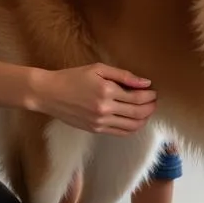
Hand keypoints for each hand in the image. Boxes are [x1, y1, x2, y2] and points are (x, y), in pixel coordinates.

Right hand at [31, 64, 156, 134]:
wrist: (48, 94)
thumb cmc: (72, 77)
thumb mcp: (98, 69)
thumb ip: (123, 76)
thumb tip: (145, 83)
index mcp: (106, 92)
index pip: (138, 98)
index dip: (150, 96)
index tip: (154, 91)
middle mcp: (104, 109)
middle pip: (138, 113)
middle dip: (151, 107)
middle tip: (154, 101)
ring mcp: (99, 122)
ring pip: (131, 126)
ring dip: (144, 119)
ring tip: (147, 111)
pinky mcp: (95, 130)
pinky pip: (120, 133)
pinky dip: (132, 128)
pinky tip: (135, 120)